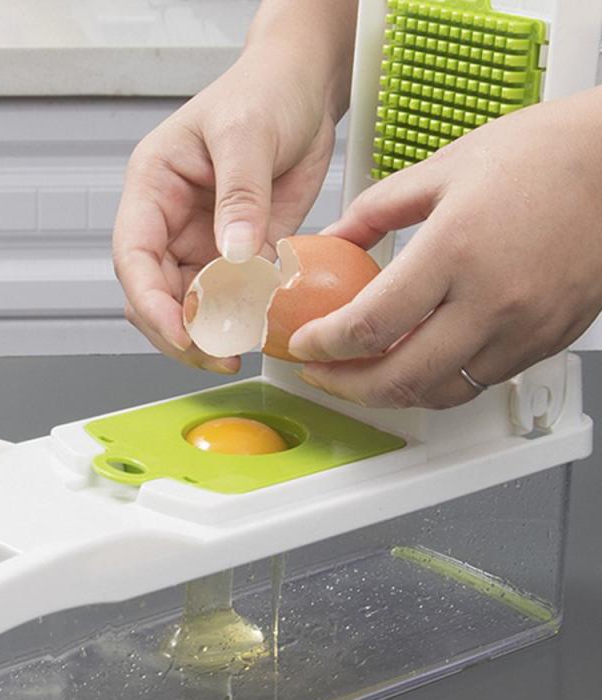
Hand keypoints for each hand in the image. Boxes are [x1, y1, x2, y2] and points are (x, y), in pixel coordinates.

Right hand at [113, 1, 356, 372]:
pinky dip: (245, 318)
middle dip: (181, 331)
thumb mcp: (247, 134)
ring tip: (243, 347)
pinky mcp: (240, 256)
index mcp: (153, 188)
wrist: (303, 89)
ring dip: (213, 332)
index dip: (151, 303)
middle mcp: (171, 222)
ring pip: (192, 305)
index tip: (182, 334)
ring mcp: (204, 243)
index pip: (134, 256)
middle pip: (156, 294)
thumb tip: (234, 258)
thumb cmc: (263, 92)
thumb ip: (239, 196)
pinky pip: (235, 298)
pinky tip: (265, 327)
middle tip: (221, 354)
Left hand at [288, 87, 601, 408]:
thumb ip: (377, 211)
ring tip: (362, 376)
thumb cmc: (543, 154)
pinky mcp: (545, 341)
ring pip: (440, 393)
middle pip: (400, 378)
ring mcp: (523, 328)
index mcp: (454, 250)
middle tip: (321, 375)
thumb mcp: (443, 167)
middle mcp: (490, 301)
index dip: (324, 346)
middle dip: (346, 387)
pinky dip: (437, 383)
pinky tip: (417, 363)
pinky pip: (479, 383)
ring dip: (391, 394)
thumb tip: (334, 240)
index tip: (303, 346)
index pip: (369, 325)